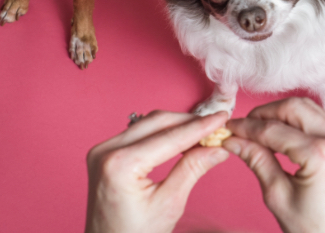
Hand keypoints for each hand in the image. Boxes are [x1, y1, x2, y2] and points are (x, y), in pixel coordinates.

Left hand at [85, 111, 230, 232]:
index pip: (170, 137)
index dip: (200, 127)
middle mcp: (106, 152)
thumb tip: (217, 148)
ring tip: (203, 133)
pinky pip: (138, 133)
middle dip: (190, 122)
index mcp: (120, 165)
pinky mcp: (105, 154)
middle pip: (158, 122)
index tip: (222, 118)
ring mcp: (102, 151)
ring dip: (177, 125)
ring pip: (148, 123)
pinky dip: (162, 133)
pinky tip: (181, 139)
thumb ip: (192, 169)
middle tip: (217, 126)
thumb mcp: (169, 204)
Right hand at [225, 97, 324, 232]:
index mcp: (320, 155)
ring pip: (308, 108)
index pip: (274, 130)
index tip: (229, 129)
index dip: (247, 127)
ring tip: (258, 130)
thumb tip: (234, 140)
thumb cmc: (316, 230)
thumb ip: (257, 161)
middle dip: (265, 113)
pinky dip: (298, 122)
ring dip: (281, 114)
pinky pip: (320, 120)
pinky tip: (281, 134)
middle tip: (243, 126)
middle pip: (294, 107)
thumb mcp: (278, 197)